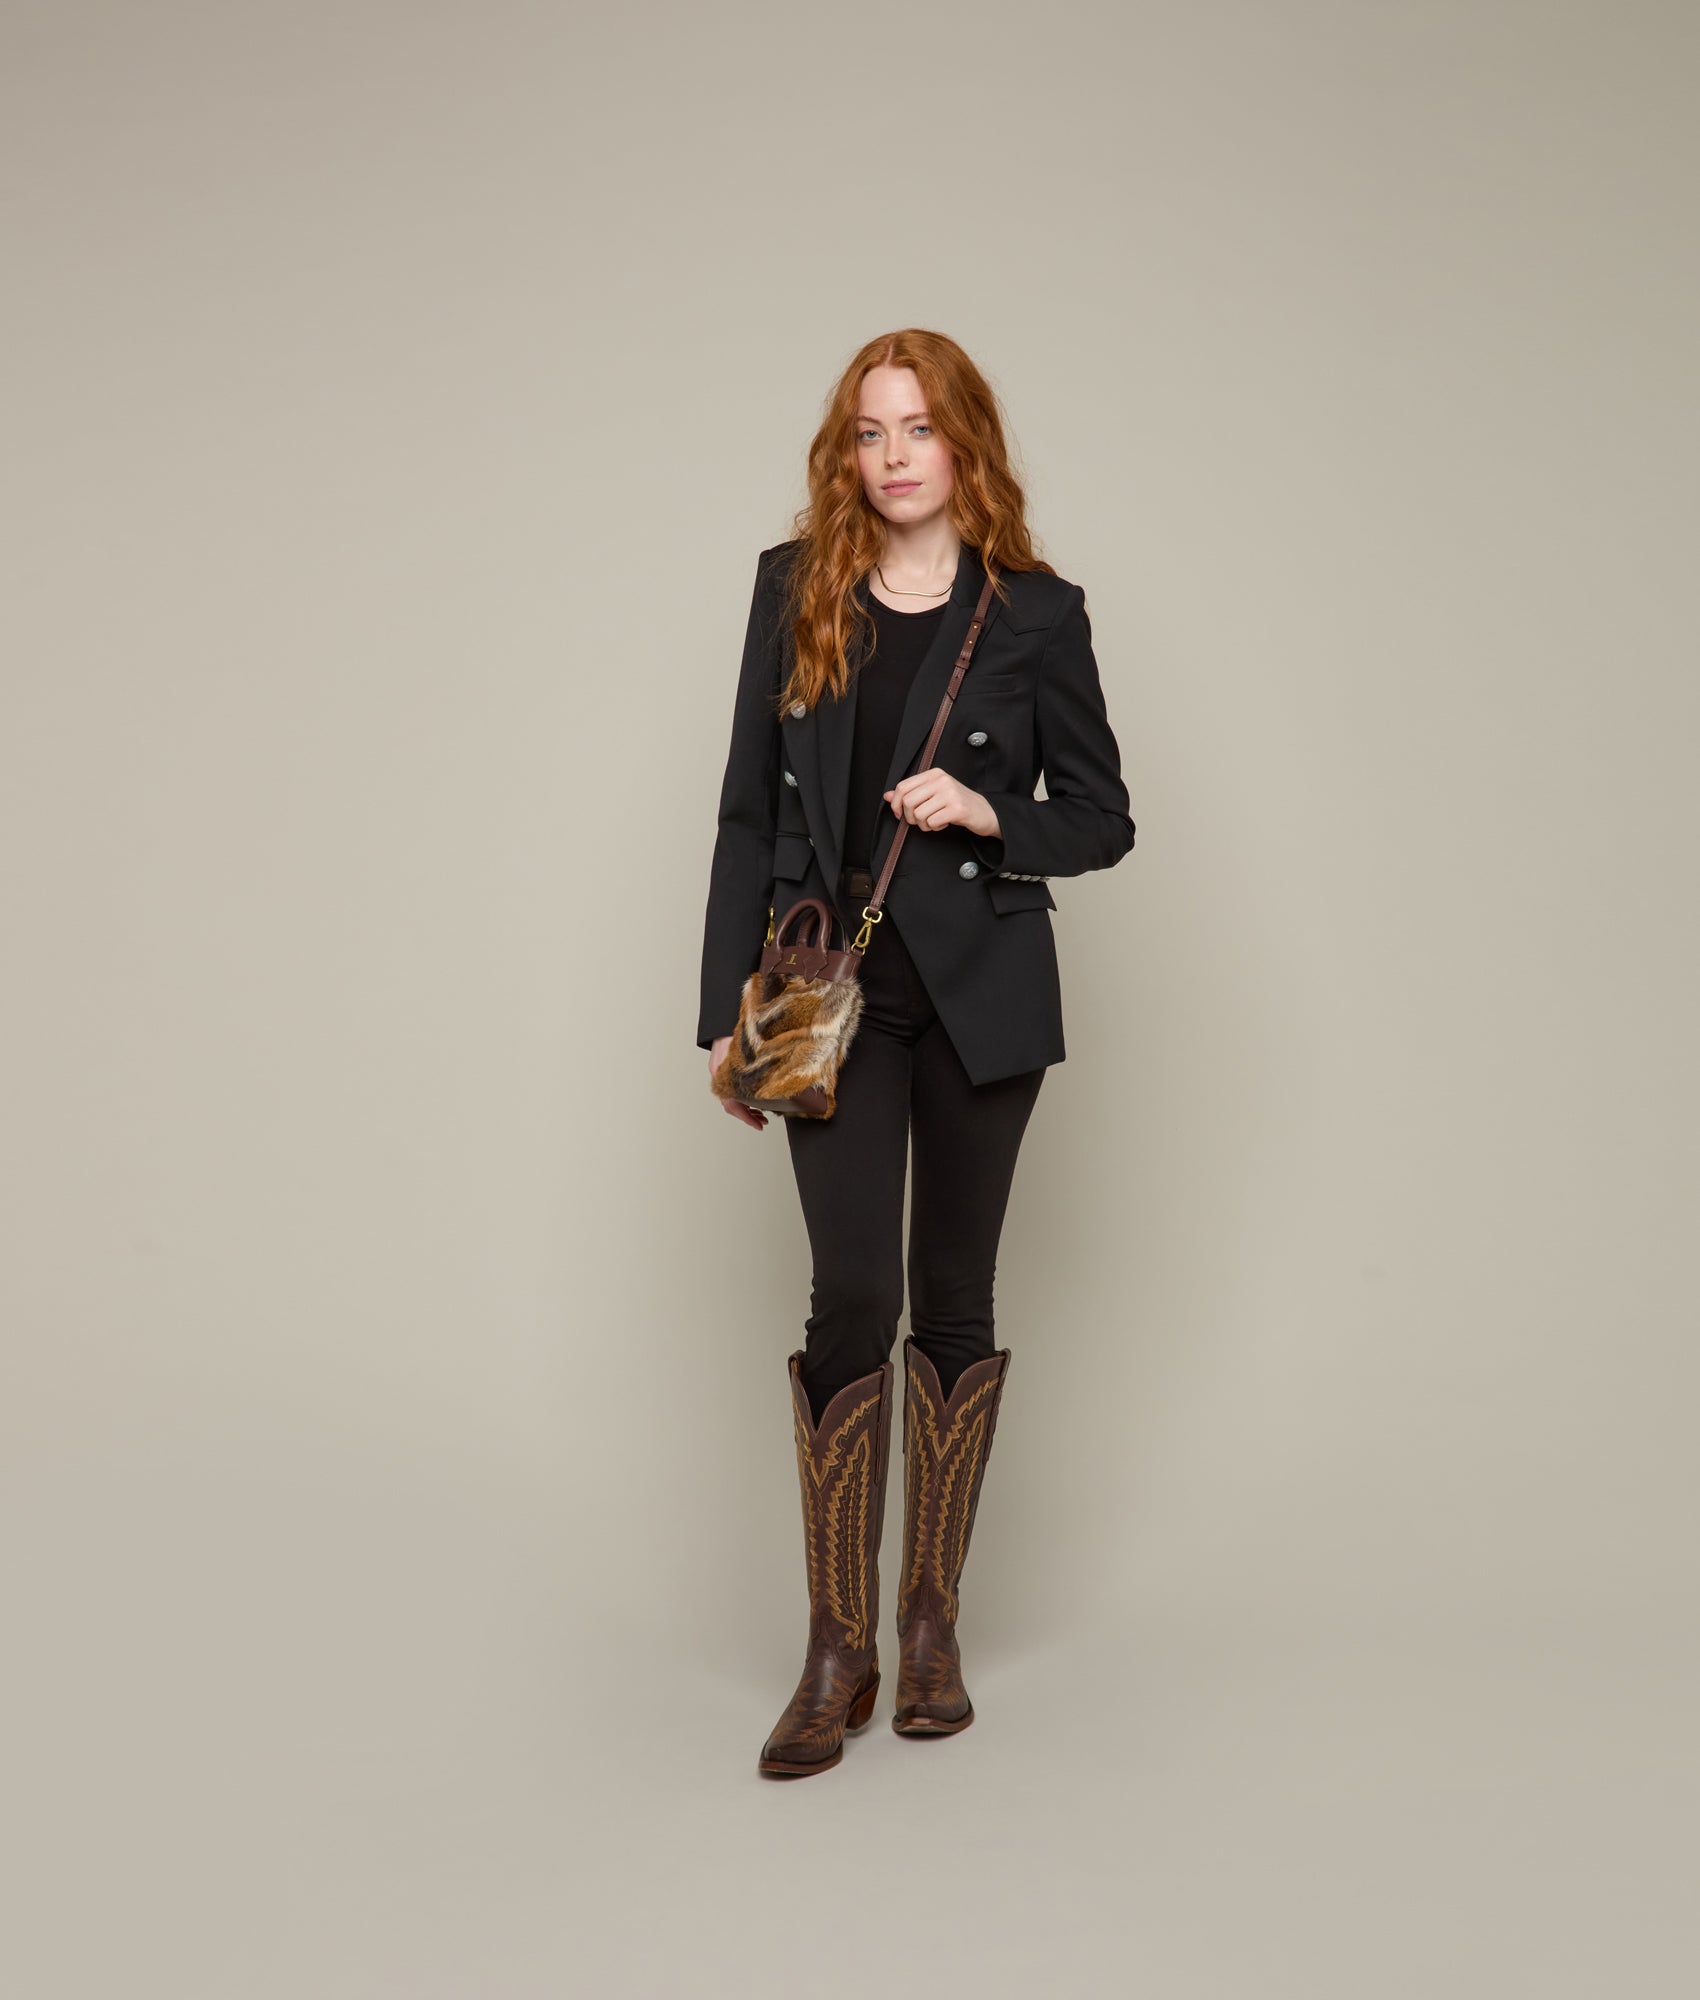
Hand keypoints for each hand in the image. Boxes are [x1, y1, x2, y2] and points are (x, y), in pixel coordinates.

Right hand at [709, 1035, 767, 1129]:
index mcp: (723, 1076)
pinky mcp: (725, 1072)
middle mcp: (720, 1078)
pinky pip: (733, 1091)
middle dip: (748, 1116)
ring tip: (760, 1115)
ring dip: (746, 1109)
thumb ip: (754, 1066)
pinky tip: (754, 1100)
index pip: (732, 1104)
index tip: (759, 1125)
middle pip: (732, 1105)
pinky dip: (743, 1099)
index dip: (746, 1117)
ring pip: (732, 1100)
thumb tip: (771, 1081)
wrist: (722, 1023)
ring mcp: (721, 1076)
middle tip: (763, 1123)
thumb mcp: (745, 1051)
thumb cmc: (734, 1034)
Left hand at [883, 769, 1000, 839]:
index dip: (895, 804)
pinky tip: (944, 823)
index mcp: (934, 774)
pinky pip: (932, 822)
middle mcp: (942, 780)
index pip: (903, 787)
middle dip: (910, 817)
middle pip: (908, 801)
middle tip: (921, 820)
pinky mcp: (957, 809)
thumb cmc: (956, 804)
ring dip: (923, 825)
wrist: (986, 812)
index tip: (899, 814)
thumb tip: (887, 796)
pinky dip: (934, 828)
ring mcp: (950, 793)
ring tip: (935, 821)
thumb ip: (911, 794)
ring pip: (919, 814)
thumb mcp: (933, 794)